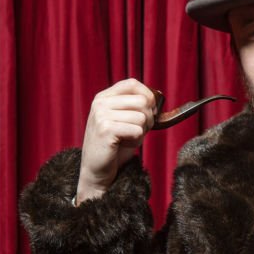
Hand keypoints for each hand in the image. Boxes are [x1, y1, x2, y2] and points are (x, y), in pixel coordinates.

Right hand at [76, 79, 156, 202]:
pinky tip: (123, 145)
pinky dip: (136, 141)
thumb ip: (135, 107)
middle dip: (148, 118)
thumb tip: (157, 99)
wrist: (96, 170)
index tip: (150, 111)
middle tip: (138, 131)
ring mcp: (101, 115)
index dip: (148, 96)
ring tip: (127, 139)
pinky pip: (137, 130)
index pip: (133, 83)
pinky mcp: (106, 130)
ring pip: (142, 117)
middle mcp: (100, 103)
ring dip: (141, 132)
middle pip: (142, 101)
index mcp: (104, 97)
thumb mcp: (123, 120)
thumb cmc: (114, 146)